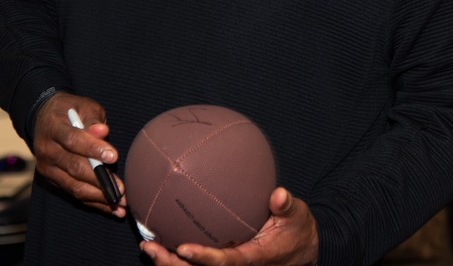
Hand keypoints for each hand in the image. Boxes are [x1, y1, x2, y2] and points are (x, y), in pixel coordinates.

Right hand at [32, 91, 126, 217]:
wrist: (44, 119)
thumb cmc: (70, 111)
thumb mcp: (83, 107)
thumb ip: (93, 120)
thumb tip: (103, 132)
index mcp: (54, 127)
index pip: (73, 140)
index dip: (93, 149)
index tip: (113, 156)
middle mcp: (47, 150)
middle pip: (74, 167)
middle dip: (100, 180)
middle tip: (122, 189)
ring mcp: (47, 168)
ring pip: (74, 186)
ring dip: (99, 196)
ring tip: (121, 203)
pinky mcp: (51, 180)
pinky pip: (74, 193)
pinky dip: (93, 202)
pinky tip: (111, 208)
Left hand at [139, 187, 317, 264]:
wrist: (303, 250)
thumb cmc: (297, 231)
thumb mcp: (297, 216)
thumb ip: (286, 206)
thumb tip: (278, 194)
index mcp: (254, 259)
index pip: (226, 262)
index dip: (203, 258)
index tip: (184, 247)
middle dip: (173, 265)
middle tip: (151, 247)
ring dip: (170, 263)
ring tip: (148, 246)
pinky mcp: (227, 262)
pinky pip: (200, 265)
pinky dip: (180, 257)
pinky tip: (163, 240)